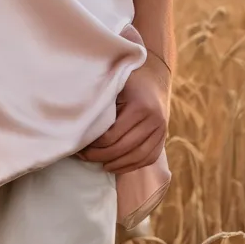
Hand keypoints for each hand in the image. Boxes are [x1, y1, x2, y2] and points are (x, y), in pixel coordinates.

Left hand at [76, 55, 170, 174]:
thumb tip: (80, 127)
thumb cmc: (127, 81)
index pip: (112, 135)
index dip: (94, 144)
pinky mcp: (164, 137)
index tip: (80, 144)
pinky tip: (117, 166)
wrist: (153, 77)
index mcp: (139, 106)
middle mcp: (154, 120)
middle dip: (101, 156)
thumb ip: (102, 106)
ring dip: (117, 165)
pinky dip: (132, 166)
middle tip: (84, 156)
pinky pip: (149, 158)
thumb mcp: (114, 87)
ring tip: (100, 165)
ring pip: (137, 157)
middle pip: (123, 148)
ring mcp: (161, 130)